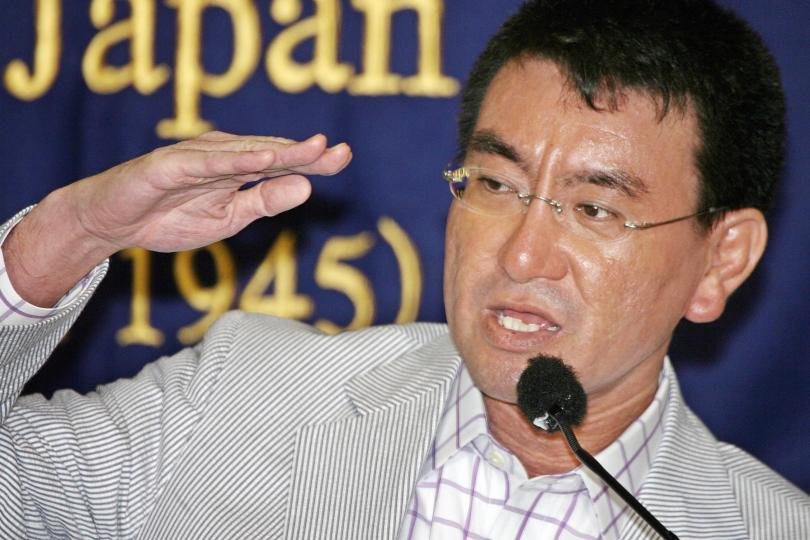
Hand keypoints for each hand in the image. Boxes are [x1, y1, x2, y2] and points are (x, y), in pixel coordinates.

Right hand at [3, 132, 351, 306]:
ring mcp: (196, 157)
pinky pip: (206, 162)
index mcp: (238, 170)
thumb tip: (307, 188)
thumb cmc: (171, 218)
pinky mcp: (169, 165)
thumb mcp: (229, 219)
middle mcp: (222, 156)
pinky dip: (233, 160)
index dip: (313, 160)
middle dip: (305, 152)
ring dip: (278, 151)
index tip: (344, 157)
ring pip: (243, 153)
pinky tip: (260, 160)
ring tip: (312, 150)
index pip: (282, 164)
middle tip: (339, 151)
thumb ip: (265, 202)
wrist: (113, 223)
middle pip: (269, 153)